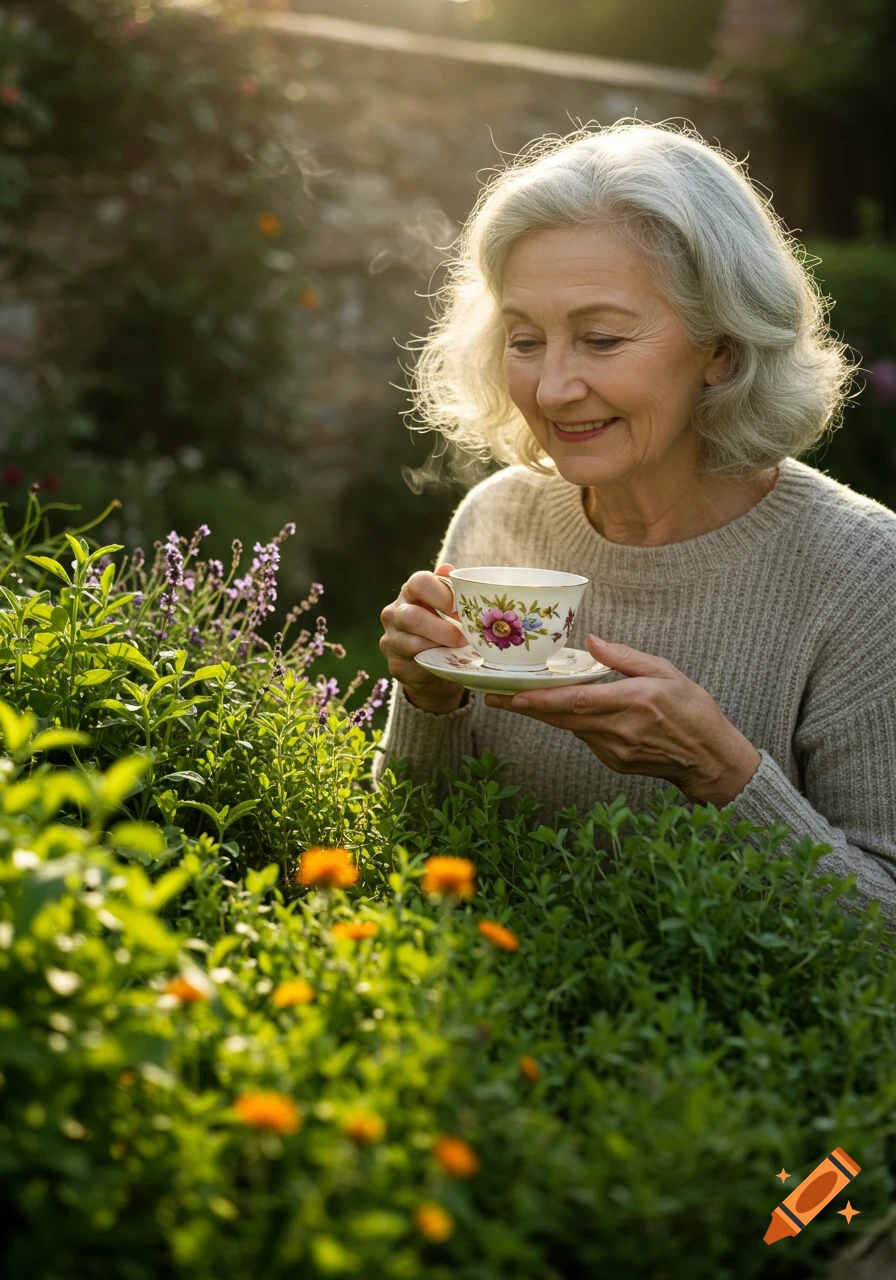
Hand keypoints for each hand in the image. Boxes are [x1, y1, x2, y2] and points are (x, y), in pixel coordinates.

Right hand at [379, 564, 468, 713]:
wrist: (434, 664)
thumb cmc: (445, 628)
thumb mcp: (450, 608)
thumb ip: (450, 589)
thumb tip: (448, 569)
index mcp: (411, 592)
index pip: (420, 582)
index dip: (442, 595)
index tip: (461, 611)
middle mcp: (394, 612)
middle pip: (412, 617)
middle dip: (442, 629)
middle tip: (464, 638)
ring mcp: (391, 639)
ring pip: (413, 644)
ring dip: (439, 648)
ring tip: (458, 651)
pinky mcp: (394, 664)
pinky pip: (415, 664)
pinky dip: (433, 664)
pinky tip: (446, 663)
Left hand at [483, 635, 761, 806]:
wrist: (710, 760)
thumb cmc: (694, 711)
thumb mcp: (666, 672)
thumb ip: (625, 658)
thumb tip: (592, 642)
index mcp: (633, 702)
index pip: (577, 702)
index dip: (542, 700)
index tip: (514, 695)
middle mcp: (619, 729)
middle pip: (562, 718)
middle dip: (526, 707)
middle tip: (494, 697)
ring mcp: (615, 750)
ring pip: (570, 728)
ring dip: (547, 714)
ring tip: (520, 698)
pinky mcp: (614, 762)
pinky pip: (585, 737)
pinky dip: (574, 723)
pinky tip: (569, 712)